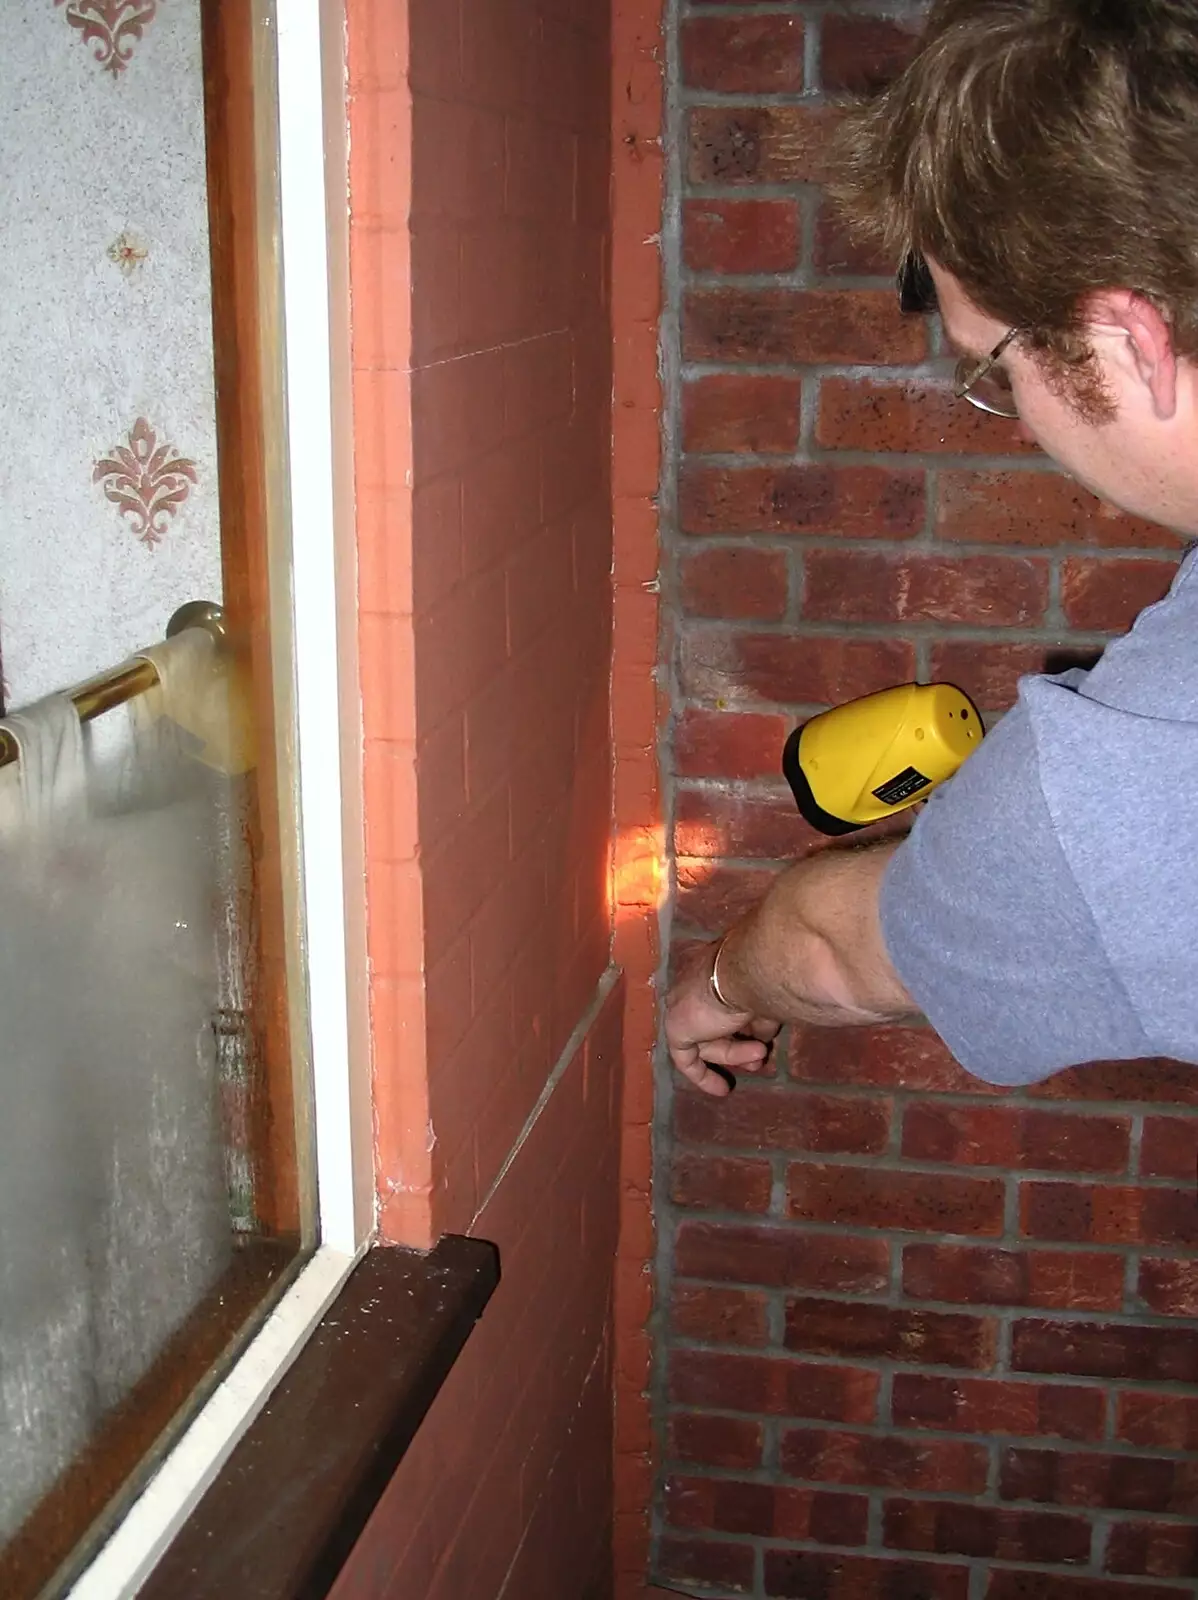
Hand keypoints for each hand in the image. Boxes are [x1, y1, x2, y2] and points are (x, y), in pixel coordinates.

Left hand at [664, 940, 780, 1096]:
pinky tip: (722, 1090)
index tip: (762, 1040)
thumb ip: (760, 1019)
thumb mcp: (764, 1001)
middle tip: (761, 1056)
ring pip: (708, 1037)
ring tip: (759, 1061)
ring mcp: (681, 1004)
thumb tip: (763, 1037)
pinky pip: (686, 1056)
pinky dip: (703, 1074)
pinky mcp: (676, 1027)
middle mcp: (693, 983)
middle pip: (715, 1023)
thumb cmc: (761, 981)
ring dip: (735, 1054)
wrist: (746, 974)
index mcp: (713, 968)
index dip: (743, 1026)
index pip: (724, 1004)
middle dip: (740, 1045)